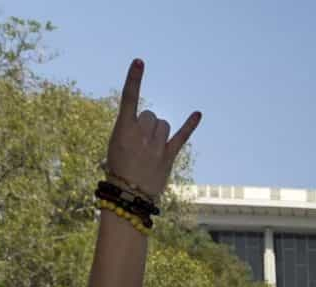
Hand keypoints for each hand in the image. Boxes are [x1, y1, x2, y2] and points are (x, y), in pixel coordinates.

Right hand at [102, 60, 201, 205]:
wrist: (129, 195)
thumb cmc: (119, 167)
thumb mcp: (116, 143)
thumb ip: (131, 127)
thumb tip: (149, 123)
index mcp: (123, 129)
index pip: (129, 98)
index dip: (134, 79)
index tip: (139, 61)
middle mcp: (141, 135)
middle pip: (151, 115)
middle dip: (147, 126)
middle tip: (140, 144)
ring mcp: (156, 145)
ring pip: (164, 125)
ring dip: (159, 133)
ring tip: (150, 150)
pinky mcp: (169, 155)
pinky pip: (181, 136)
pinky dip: (190, 125)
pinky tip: (198, 113)